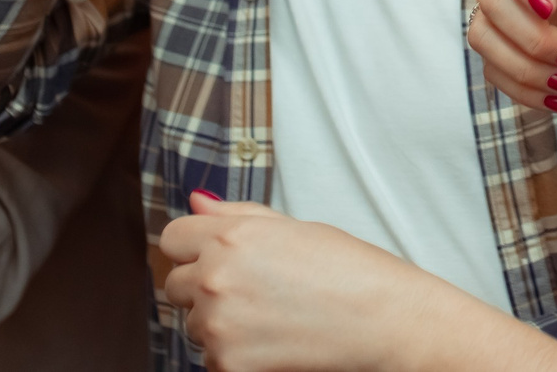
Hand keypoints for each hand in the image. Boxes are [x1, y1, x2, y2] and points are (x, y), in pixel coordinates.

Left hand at [161, 198, 489, 371]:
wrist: (384, 321)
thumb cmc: (349, 270)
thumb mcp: (294, 228)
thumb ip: (236, 216)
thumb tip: (197, 202)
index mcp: (231, 236)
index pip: (172, 238)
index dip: (195, 247)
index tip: (216, 257)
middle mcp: (216, 278)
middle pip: (175, 285)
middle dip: (204, 288)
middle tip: (254, 291)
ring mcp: (219, 325)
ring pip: (193, 325)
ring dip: (220, 323)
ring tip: (271, 316)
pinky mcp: (228, 364)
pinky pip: (210, 358)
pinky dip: (235, 354)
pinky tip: (273, 342)